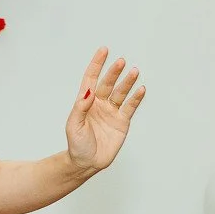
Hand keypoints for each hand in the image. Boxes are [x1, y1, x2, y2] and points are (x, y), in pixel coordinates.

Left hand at [65, 48, 144, 172]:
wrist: (87, 163)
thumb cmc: (77, 144)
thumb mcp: (74, 125)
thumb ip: (80, 108)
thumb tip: (88, 92)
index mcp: (86, 102)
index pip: (91, 79)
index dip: (96, 64)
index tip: (103, 50)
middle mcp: (100, 104)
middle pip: (108, 83)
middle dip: (114, 72)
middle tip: (121, 61)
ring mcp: (112, 112)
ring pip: (120, 93)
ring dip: (127, 82)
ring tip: (134, 71)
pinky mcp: (122, 122)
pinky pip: (130, 107)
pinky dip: (136, 98)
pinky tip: (141, 88)